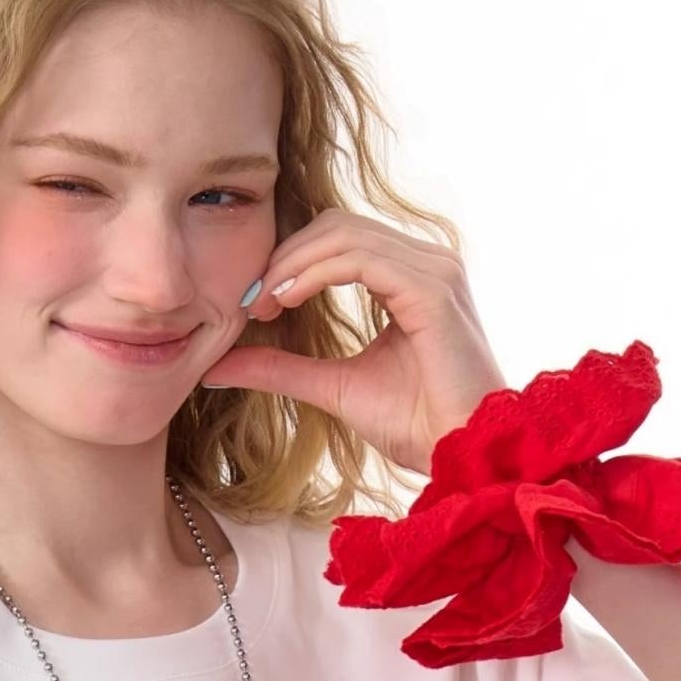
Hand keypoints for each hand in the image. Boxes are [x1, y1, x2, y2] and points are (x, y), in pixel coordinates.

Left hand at [198, 209, 509, 475]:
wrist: (463, 454)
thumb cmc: (416, 425)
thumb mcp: (332, 388)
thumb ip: (281, 368)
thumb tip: (216, 365)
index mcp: (411, 276)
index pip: (339, 239)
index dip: (289, 260)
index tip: (253, 304)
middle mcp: (427, 261)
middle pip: (338, 225)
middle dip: (285, 256)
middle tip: (249, 301)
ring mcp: (435, 269)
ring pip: (345, 235)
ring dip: (292, 264)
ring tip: (262, 303)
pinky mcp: (433, 289)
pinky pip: (361, 260)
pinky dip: (315, 274)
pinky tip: (286, 300)